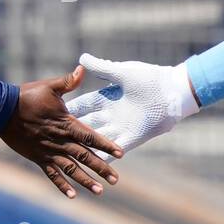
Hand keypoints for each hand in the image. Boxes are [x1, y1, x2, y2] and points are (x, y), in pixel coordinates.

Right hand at [0, 65, 123, 198]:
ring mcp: (49, 151)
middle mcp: (61, 141)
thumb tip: (82, 68)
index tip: (121, 154)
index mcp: (66, 124)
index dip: (107, 145)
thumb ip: (68, 81)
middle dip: (101, 168)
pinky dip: (62, 185)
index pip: (91, 136)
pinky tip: (72, 195)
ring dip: (85, 180)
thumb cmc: (27, 96)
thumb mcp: (49, 86)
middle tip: (115, 179)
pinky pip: (52, 174)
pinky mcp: (38, 158)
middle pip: (85, 156)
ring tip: (99, 191)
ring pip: (71, 169)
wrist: (2, 111)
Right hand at [64, 53, 198, 159]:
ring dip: (86, 150)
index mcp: (106, 99)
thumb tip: (81, 59)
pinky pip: (117, 150)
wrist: (173, 90)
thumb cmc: (149, 78)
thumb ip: (101, 68)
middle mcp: (111, 115)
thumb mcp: (121, 72)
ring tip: (69, 157)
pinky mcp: (134, 137)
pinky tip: (93, 164)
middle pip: (86, 126)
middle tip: (51, 139)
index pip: (82, 106)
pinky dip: (106, 157)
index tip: (50, 114)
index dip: (68, 110)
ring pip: (99, 141)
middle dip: (71, 133)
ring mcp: (122, 128)